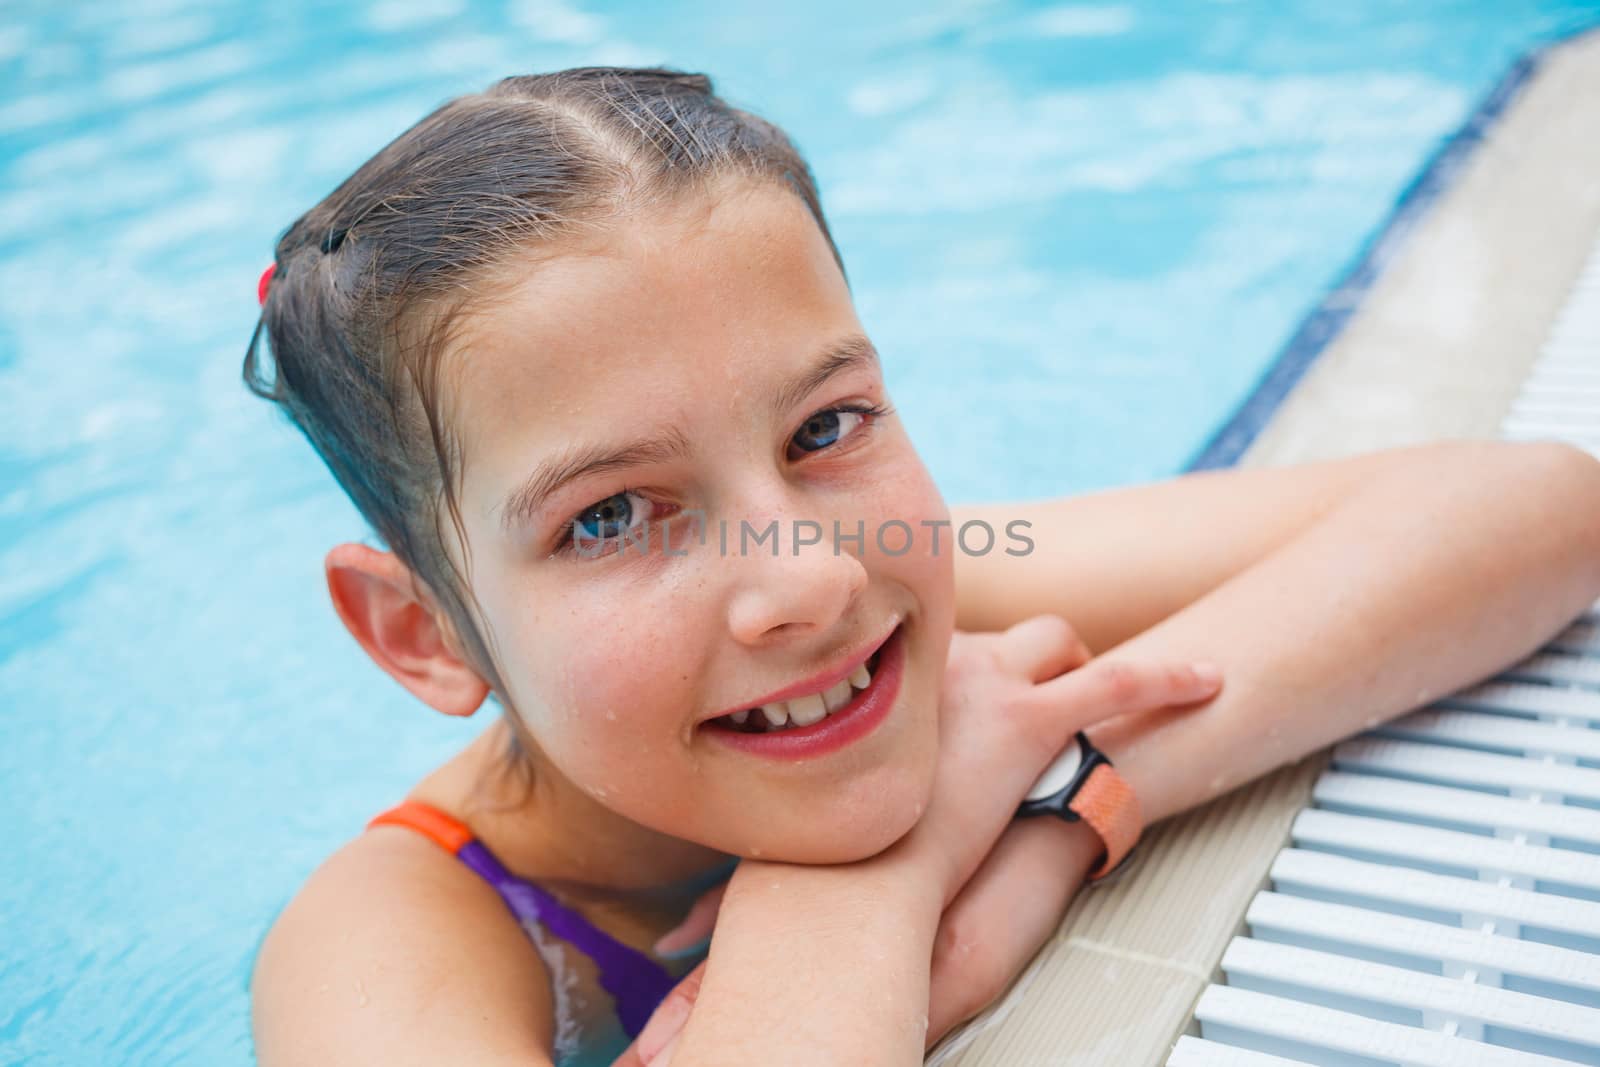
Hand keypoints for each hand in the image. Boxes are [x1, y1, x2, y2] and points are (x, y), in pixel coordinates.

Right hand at [885, 616, 1219, 905]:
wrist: (858, 876)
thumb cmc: (855, 847)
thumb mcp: (855, 775)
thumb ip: (878, 749)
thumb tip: (877, 765)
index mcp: (895, 670)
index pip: (956, 638)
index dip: (989, 668)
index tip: (992, 696)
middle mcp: (939, 658)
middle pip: (1009, 632)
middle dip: (1038, 659)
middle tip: (1047, 707)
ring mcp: (985, 681)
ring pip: (1057, 640)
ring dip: (1079, 666)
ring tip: (1093, 705)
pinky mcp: (1027, 719)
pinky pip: (1116, 681)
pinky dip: (1166, 678)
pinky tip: (1206, 681)